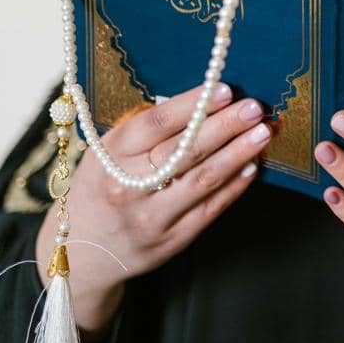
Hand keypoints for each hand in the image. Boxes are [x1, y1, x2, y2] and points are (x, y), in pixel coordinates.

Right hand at [35, 83, 272, 333]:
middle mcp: (129, 187)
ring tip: (263, 133)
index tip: (226, 89)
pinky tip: (252, 166)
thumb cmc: (102, 187)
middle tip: (254, 107)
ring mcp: (151, 217)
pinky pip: (210, 208)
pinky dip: (234, 186)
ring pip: (203, 180)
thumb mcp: (106, 154)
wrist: (81, 253)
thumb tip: (199, 101)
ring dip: (238, 154)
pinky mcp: (171, 240)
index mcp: (110, 157)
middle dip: (225, 126)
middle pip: (185, 151)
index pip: (156, 124)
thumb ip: (144, 130)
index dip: (193, 105)